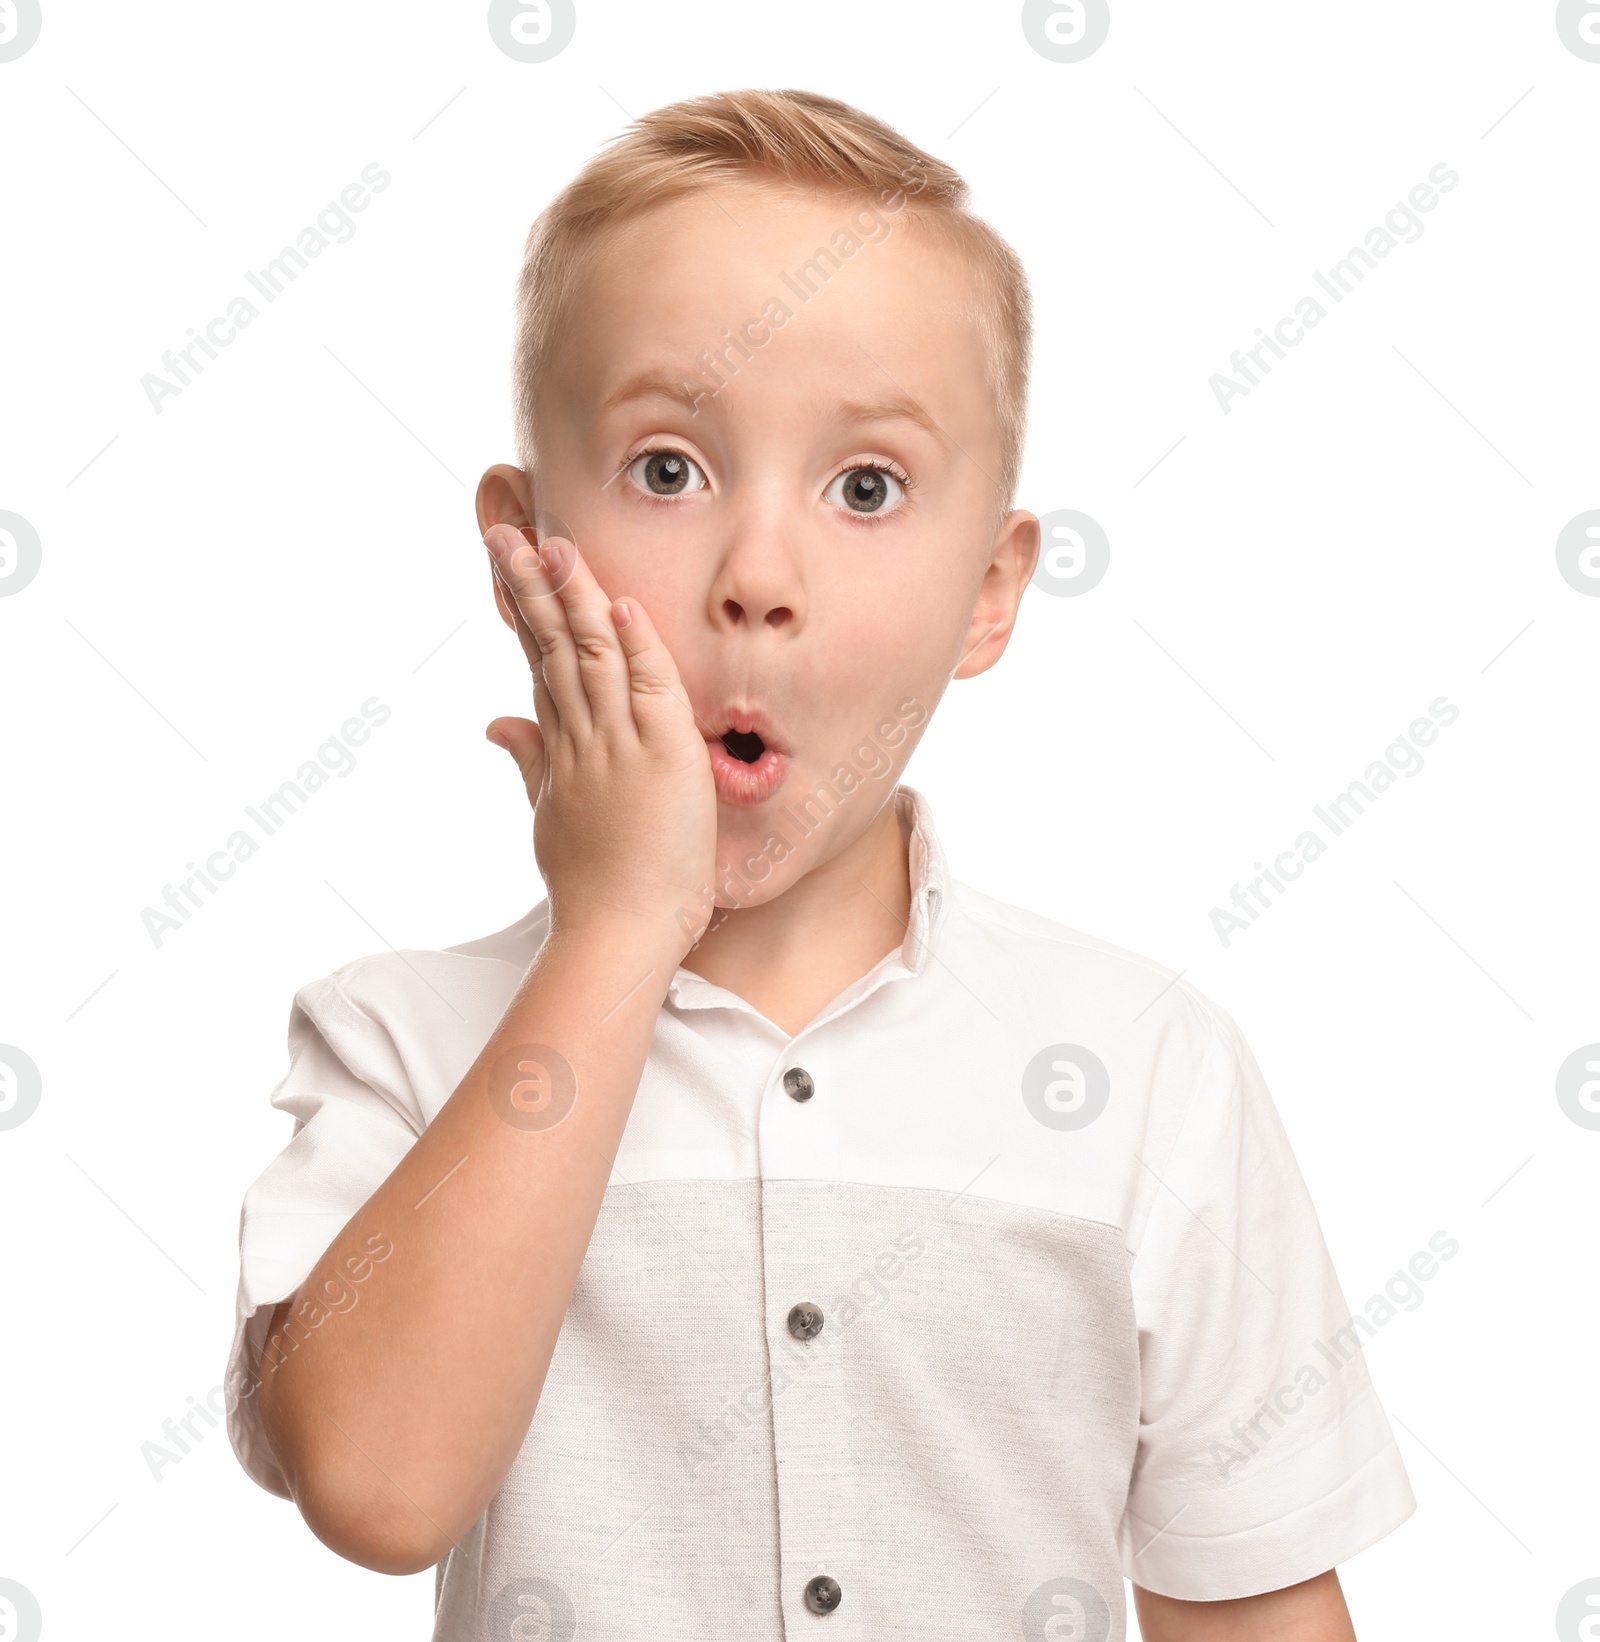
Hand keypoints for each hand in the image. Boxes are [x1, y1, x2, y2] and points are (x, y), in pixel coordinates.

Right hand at [483, 523, 717, 959]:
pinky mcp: (660, 759)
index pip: (539, 660)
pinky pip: (647, 691)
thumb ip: (529, 761)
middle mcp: (581, 739)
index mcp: (561, 748)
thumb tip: (496, 722)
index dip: (523, 607)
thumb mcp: (550, 816)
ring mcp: (616, 746)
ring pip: (589, 656)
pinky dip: (635, 647)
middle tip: (505, 529)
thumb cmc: (594, 886)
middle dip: (528, 584)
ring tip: (550, 544)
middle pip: (551, 646)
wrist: (615, 935)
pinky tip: (619, 605)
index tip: (506, 558)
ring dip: (572, 598)